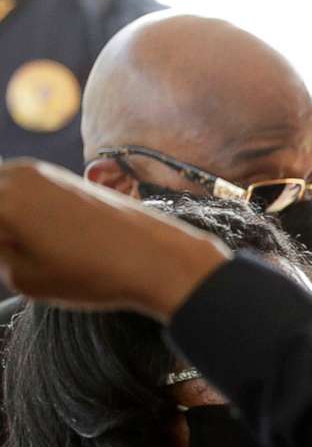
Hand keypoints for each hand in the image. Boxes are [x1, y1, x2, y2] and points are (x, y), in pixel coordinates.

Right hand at [0, 161, 229, 320]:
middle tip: (12, 252)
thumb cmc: (93, 274)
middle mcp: (14, 175)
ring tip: (20, 247)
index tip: (4, 256)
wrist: (160, 259)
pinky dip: (11, 210)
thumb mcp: (22, 275)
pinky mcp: (59, 176)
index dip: (0, 249)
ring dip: (4, 220)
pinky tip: (31, 236)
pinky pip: (14, 189)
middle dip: (0, 234)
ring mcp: (38, 171)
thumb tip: (2, 235)